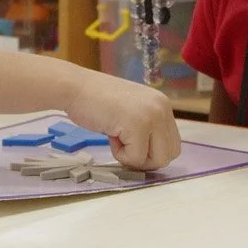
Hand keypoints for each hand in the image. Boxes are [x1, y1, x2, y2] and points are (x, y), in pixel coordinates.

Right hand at [62, 70, 182, 170]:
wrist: (75, 88)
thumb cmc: (96, 100)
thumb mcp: (131, 110)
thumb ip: (146, 127)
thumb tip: (152, 156)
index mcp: (162, 104)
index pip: (172, 144)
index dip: (151, 152)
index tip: (131, 144)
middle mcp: (162, 108)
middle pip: (169, 155)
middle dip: (145, 159)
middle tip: (124, 145)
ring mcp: (152, 116)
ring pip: (157, 160)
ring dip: (134, 158)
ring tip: (117, 138)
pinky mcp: (138, 125)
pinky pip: (136, 158)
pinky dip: (120, 154)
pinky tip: (110, 134)